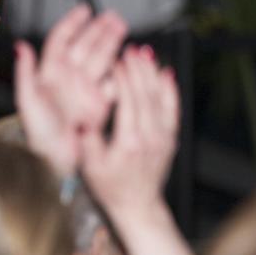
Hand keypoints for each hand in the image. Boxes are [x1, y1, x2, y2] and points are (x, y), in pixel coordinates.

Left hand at [14, 6, 127, 175]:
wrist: (56, 161)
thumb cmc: (38, 134)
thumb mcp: (29, 103)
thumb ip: (26, 73)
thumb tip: (20, 46)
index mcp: (50, 75)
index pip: (60, 41)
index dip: (72, 24)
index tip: (85, 9)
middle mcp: (68, 79)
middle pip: (85, 46)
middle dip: (99, 29)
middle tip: (113, 15)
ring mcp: (85, 90)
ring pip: (101, 59)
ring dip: (112, 42)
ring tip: (123, 26)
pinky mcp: (100, 104)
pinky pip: (112, 82)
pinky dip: (120, 71)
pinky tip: (128, 60)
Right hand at [80, 45, 179, 213]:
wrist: (138, 205)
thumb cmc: (110, 186)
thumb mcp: (91, 167)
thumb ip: (88, 141)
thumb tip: (82, 116)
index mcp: (129, 142)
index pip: (129, 102)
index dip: (124, 79)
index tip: (117, 61)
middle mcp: (150, 137)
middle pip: (146, 95)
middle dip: (138, 69)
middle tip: (131, 49)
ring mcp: (164, 136)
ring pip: (161, 98)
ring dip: (153, 73)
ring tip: (145, 53)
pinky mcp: (171, 137)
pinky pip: (173, 108)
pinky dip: (170, 89)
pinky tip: (166, 72)